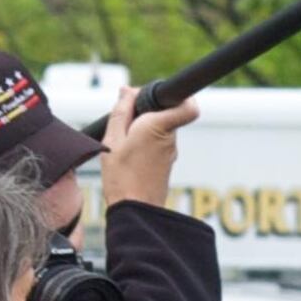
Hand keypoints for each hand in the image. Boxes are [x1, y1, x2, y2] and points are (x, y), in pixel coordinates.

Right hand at [94, 89, 198, 211]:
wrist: (135, 209)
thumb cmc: (121, 175)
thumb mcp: (112, 138)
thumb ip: (121, 112)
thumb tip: (128, 91)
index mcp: (158, 127)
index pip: (188, 106)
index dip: (178, 97)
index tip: (157, 97)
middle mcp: (170, 138)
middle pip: (166, 114)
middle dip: (146, 111)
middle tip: (124, 119)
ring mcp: (171, 152)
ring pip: (160, 128)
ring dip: (143, 127)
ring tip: (122, 141)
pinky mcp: (167, 162)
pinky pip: (158, 143)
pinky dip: (144, 141)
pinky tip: (129, 153)